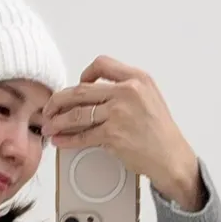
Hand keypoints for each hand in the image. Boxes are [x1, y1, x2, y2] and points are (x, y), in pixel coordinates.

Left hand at [41, 56, 203, 209]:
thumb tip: (96, 91)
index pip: (101, 64)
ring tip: (49, 126)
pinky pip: (82, 136)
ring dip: (57, 121)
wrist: (171, 157)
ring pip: (76, 114)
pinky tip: (60, 141)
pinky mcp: (113, 134)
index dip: (84, 74)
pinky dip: (67, 140)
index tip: (76, 85)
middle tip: (49, 109)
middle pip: (80, 90)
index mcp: (137, 78)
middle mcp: (127, 92)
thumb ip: (126, 90)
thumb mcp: (150, 98)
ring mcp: (119, 113)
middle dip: (58, 101)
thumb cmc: (161, 132)